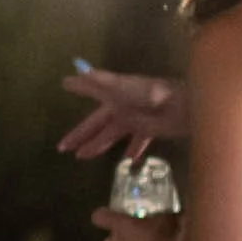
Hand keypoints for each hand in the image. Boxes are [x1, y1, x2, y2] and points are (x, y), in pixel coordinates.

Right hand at [58, 65, 185, 165]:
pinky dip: (133, 151)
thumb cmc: (147, 93)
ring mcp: (134, 121)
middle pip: (97, 126)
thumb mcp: (117, 87)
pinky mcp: (148, 130)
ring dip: (98, 146)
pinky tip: (127, 161)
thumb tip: (67, 79)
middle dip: (81, 137)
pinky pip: (138, 142)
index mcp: (111, 98)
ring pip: (112, 136)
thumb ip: (93, 84)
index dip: (77, 120)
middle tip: (63, 150)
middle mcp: (120, 109)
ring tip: (83, 157)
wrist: (179, 104)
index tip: (62, 121)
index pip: (89, 111)